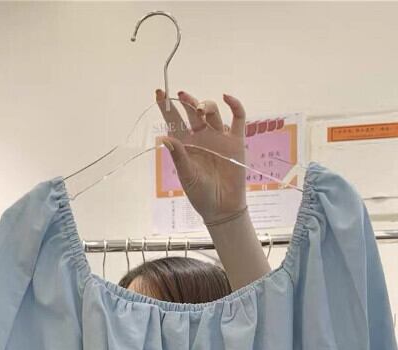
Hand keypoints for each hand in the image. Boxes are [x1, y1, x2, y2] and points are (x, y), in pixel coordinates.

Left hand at [157, 89, 246, 225]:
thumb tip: (165, 137)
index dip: (166, 106)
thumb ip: (179, 156)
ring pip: (212, 112)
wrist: (222, 208)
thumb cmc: (201, 194)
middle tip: (182, 96)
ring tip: (201, 109)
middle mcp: (201, 137)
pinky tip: (227, 97)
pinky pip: (237, 119)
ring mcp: (219, 138)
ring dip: (206, 105)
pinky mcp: (235, 141)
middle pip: (193, 112)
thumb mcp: (187, 176)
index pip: (174, 120)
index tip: (159, 92)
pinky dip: (235, 105)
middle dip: (187, 101)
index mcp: (185, 144)